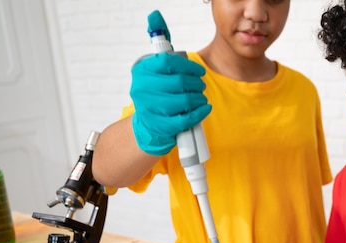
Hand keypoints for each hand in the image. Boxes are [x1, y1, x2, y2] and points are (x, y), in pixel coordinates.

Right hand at [130, 10, 211, 155]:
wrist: (148, 124)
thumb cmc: (157, 92)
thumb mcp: (156, 67)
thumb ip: (160, 42)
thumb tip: (154, 14)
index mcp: (142, 71)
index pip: (168, 62)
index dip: (189, 66)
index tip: (199, 71)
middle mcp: (142, 88)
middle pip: (178, 82)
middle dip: (196, 84)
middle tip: (201, 86)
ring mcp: (149, 109)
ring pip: (183, 100)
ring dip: (199, 98)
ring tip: (201, 97)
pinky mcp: (160, 126)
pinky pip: (185, 118)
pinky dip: (199, 113)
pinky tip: (204, 108)